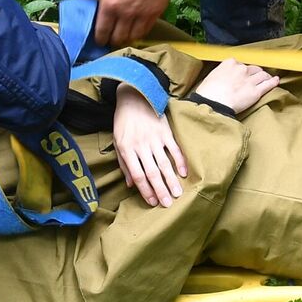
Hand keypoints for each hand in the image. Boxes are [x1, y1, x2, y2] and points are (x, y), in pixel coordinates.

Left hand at [66, 0, 180, 45]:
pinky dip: (140, 33)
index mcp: (110, 4)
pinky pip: (146, 30)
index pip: (102, 29)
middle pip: (117, 37)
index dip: (99, 38)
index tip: (99, 40)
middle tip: (110, 39)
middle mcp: (125, 14)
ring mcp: (141, 15)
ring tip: (123, 37)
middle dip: (112, 41)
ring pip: (132, 37)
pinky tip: (137, 30)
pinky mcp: (155, 13)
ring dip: (126, 39)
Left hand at [114, 87, 186, 206]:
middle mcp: (141, 145)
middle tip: (168, 204)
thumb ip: (124, 164)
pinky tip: (184, 173)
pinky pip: (174, 149)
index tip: (152, 202)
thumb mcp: (118, 142)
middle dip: (160, 190)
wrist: (134, 97)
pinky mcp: (165, 131)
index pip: (138, 175)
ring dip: (172, 180)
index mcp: (127, 149)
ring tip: (178, 193)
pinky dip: (180, 161)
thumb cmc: (124, 122)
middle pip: (152, 172)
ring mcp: (155, 138)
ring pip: (164, 163)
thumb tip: (130, 184)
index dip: (145, 190)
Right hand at [193, 60, 279, 115]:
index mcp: (230, 63)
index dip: (243, 70)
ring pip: (262, 75)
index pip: (241, 63)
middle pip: (253, 68)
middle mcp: (241, 69)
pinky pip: (268, 84)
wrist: (212, 103)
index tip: (243, 74)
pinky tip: (276, 80)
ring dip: (265, 77)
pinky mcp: (256, 92)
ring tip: (267, 78)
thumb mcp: (212, 77)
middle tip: (255, 78)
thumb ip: (221, 73)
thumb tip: (223, 77)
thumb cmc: (208, 93)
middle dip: (255, 73)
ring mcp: (250, 80)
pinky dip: (273, 82)